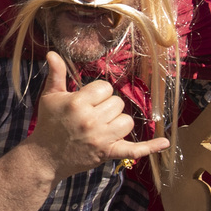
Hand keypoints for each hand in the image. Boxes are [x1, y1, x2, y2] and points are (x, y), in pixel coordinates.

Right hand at [27, 52, 169, 180]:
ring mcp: (101, 138)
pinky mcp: (108, 153)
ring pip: (126, 121)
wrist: (45, 157)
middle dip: (106, 108)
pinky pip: (134, 150)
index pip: (105, 88)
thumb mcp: (50, 97)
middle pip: (117, 104)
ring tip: (102, 127)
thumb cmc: (48, 124)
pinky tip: (165, 143)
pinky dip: (150, 147)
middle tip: (91, 116)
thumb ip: (56, 74)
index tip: (87, 101)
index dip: (98, 93)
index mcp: (78, 103)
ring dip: (118, 122)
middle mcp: (91, 120)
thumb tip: (52, 53)